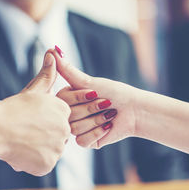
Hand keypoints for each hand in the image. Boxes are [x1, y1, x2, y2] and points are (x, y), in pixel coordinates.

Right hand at [0, 52, 70, 175]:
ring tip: (23, 140)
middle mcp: (64, 129)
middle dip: (44, 134)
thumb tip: (54, 53)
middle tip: (26, 130)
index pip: (59, 118)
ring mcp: (57, 148)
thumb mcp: (32, 90)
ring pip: (51, 150)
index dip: (44, 120)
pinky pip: (44, 163)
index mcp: (62, 110)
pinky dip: (34, 161)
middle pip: (57, 135)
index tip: (30, 119)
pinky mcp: (48, 164)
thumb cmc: (11, 109)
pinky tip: (22, 151)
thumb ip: (47, 74)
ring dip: (40, 148)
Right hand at [52, 48, 188, 165]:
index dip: (79, 97)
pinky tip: (108, 126)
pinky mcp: (86, 141)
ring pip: (74, 128)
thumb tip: (53, 48)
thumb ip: (67, 69)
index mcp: (68, 99)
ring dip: (96, 120)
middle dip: (91, 108)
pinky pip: (82, 140)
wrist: (135, 111)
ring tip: (109, 114)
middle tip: (106, 103)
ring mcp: (77, 128)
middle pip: (68, 115)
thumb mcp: (89, 81)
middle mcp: (70, 113)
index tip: (94, 93)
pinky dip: (97, 132)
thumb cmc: (114, 92)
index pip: (61, 100)